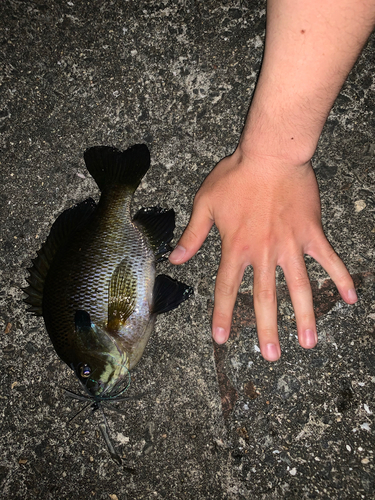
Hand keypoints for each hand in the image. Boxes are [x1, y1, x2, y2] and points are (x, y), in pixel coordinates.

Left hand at [169, 148, 356, 360]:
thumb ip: (192, 236)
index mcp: (236, 248)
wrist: (270, 154)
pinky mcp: (312, 234)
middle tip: (271, 356)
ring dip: (305, 317)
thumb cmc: (236, 176)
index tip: (221, 338)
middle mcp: (264, 253)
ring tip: (309, 343)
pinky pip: (329, 260)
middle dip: (267, 329)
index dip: (223, 315)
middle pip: (265, 298)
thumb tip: (174, 260)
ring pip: (300, 288)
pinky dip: (340, 279)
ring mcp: (291, 245)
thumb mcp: (205, 204)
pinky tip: (350, 300)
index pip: (226, 289)